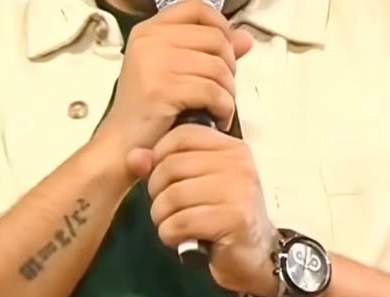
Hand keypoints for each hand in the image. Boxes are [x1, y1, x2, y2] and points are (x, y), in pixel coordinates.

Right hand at [95, 0, 253, 153]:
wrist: (122, 145)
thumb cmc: (149, 110)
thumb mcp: (176, 71)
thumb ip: (210, 51)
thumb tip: (245, 38)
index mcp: (149, 30)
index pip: (197, 7)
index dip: (221, 25)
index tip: (225, 50)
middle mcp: (149, 39)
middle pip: (215, 38)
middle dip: (229, 67)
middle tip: (222, 89)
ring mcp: (153, 62)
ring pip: (218, 66)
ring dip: (228, 91)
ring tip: (219, 107)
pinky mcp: (161, 89)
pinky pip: (213, 91)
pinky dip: (223, 108)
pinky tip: (218, 119)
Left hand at [128, 125, 280, 296]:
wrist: (256, 254)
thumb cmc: (224, 215)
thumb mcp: (197, 184)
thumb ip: (164, 166)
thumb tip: (133, 156)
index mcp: (231, 148)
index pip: (182, 135)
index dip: (159, 155)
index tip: (163, 178)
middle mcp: (238, 164)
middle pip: (172, 166)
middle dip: (157, 192)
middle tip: (165, 208)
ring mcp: (239, 190)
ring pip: (173, 196)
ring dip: (162, 217)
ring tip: (172, 224)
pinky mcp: (235, 219)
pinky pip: (181, 222)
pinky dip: (170, 234)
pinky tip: (180, 238)